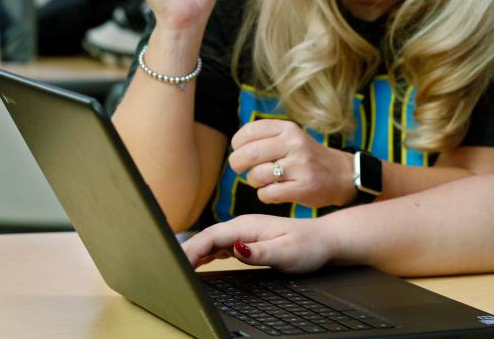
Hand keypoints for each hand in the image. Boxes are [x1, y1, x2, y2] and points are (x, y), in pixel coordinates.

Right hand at [183, 214, 334, 271]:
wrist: (325, 239)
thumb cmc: (309, 246)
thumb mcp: (286, 251)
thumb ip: (259, 251)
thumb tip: (234, 249)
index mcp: (249, 225)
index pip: (211, 237)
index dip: (191, 250)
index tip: (177, 265)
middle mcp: (245, 225)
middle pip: (207, 237)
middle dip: (187, 251)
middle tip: (169, 269)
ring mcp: (247, 231)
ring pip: (213, 240)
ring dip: (195, 252)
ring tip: (178, 267)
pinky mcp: (250, 239)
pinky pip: (223, 244)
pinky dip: (208, 253)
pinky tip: (201, 262)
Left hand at [228, 119, 355, 208]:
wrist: (342, 174)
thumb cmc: (307, 157)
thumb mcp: (292, 137)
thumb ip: (266, 137)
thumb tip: (236, 145)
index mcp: (289, 128)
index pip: (249, 131)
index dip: (237, 144)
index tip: (240, 150)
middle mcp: (295, 144)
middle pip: (248, 154)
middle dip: (237, 164)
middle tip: (240, 168)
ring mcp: (300, 166)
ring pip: (256, 176)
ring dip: (254, 181)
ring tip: (265, 180)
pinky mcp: (303, 188)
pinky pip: (267, 194)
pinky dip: (264, 195)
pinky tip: (273, 192)